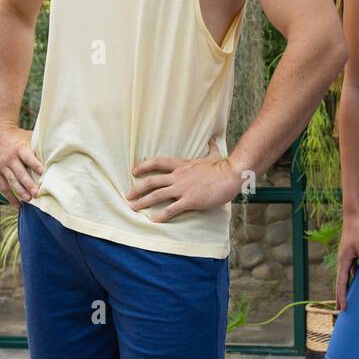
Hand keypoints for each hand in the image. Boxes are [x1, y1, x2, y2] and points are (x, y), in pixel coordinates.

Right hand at [0, 119, 41, 207]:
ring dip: (20, 192)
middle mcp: (10, 158)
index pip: (27, 157)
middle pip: (20, 173)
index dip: (35, 165)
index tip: (42, 172)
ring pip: (11, 181)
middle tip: (37, 193)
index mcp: (20, 148)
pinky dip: (10, 197)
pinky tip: (18, 205)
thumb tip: (56, 157)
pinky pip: (3, 187)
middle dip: (28, 184)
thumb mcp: (29, 138)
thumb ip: (38, 148)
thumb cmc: (19, 137)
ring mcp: (2, 166)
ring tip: (29, 200)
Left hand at [127, 137, 241, 222]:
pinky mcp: (190, 200)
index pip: (158, 162)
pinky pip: (171, 209)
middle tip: (127, 195)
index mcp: (182, 164)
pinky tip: (154, 220)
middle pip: (152, 181)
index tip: (134, 171)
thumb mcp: (214, 154)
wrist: (231, 175)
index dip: (144, 166)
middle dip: (137, 189)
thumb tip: (212, 138)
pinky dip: (161, 215)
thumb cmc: (223, 166)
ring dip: (143, 202)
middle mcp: (178, 176)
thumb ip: (210, 147)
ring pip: (157, 195)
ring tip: (133, 208)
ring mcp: (183, 188)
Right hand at [334, 216, 358, 310]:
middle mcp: (342, 261)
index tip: (342, 308)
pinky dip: (352, 276)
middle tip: (340, 309)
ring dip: (346, 286)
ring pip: (346, 275)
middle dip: (340, 295)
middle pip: (341, 281)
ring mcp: (346, 257)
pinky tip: (357, 279)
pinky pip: (351, 268)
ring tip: (348, 297)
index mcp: (343, 261)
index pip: (342, 283)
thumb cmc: (358, 232)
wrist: (354, 217)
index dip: (342, 296)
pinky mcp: (351, 253)